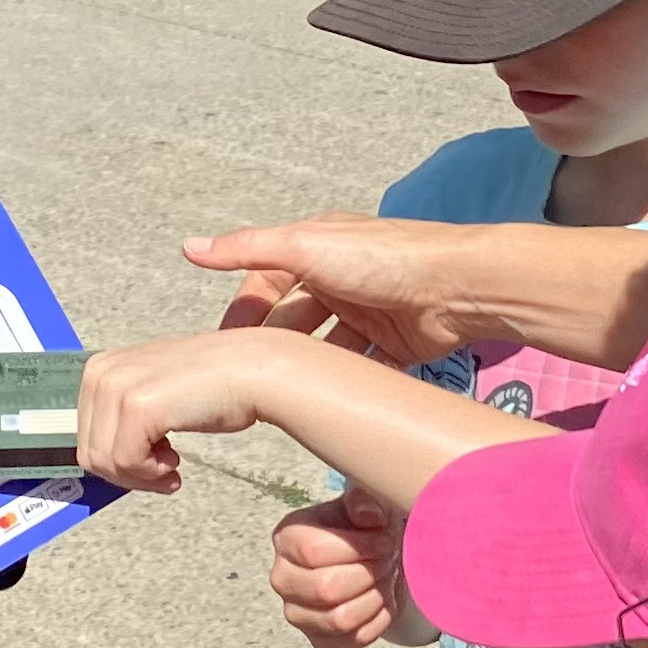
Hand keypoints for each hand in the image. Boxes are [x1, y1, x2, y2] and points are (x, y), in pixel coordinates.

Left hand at [75, 327, 317, 492]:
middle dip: (128, 473)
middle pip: (90, 453)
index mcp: (101, 369)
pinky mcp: (138, 407)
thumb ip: (126, 414)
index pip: (86, 435)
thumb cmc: (215, 384)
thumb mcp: (155, 392)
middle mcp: (102, 374)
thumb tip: (105, 461)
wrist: (253, 371)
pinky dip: (151, 475)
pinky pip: (126, 462)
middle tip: (165, 471)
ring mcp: (117, 388)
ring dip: (141, 476)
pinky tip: (176, 464)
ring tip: (173, 466)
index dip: (117, 460)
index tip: (151, 463)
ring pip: (105, 462)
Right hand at [189, 214, 497, 365]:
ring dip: (311, 367)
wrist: (458, 286)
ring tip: (286, 393)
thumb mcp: (305, 246)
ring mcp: (369, 311)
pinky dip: (349, 382)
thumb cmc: (382, 258)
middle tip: (251, 378)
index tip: (224, 347)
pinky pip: (364, 367)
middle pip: (295, 319)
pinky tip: (329, 401)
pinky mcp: (395, 342)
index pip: (266, 282)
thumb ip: (247, 249)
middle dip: (276, 345)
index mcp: (317, 248)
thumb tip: (189, 247)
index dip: (245, 313)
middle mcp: (342, 277)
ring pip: (327, 347)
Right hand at [270, 492, 412, 647]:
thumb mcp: (366, 505)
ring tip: (385, 579)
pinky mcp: (319, 640)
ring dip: (375, 598)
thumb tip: (369, 517)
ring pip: (340, 619)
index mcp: (287, 538)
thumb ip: (365, 503)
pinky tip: (381, 600)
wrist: (371, 559)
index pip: (314, 551)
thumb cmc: (365, 528)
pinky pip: (353, 640)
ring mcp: (297, 613)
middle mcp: (283, 578)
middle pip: (326, 588)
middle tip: (388, 561)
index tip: (386, 540)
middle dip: (369, 574)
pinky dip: (377, 621)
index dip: (360, 548)